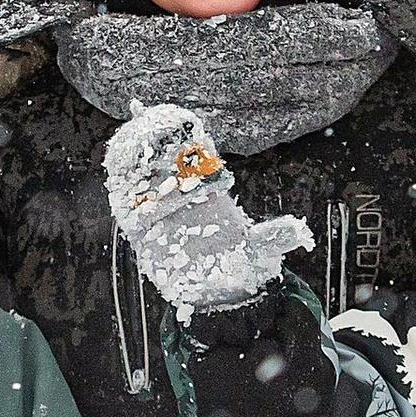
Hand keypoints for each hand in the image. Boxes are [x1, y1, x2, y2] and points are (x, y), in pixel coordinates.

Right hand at [104, 105, 308, 313]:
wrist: (216, 296)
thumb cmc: (240, 268)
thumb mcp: (260, 253)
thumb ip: (274, 239)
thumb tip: (301, 232)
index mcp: (212, 194)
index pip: (201, 156)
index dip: (190, 136)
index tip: (183, 120)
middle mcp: (186, 197)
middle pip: (168, 159)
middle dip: (156, 139)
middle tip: (147, 123)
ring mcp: (163, 211)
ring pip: (144, 176)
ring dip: (133, 157)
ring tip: (126, 142)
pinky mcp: (143, 231)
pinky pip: (128, 203)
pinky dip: (120, 185)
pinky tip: (114, 168)